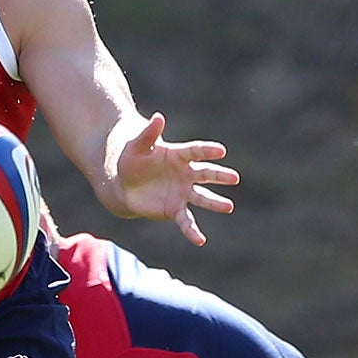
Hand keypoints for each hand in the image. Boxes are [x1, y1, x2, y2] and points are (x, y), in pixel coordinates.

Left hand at [105, 113, 237, 245]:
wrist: (123, 182)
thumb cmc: (131, 159)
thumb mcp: (137, 145)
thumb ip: (149, 133)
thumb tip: (158, 117)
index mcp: (179, 155)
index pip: (196, 151)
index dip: (207, 151)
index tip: (221, 150)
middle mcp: (186, 174)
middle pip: (205, 174)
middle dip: (219, 176)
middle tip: (234, 178)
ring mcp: (182, 192)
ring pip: (202, 198)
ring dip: (215, 203)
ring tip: (229, 207)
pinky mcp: (175, 209)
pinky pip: (186, 221)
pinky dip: (192, 231)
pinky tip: (200, 240)